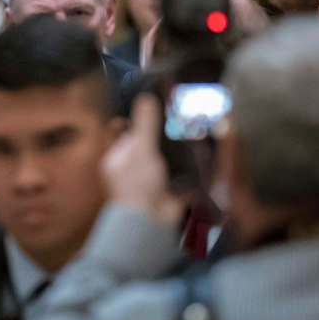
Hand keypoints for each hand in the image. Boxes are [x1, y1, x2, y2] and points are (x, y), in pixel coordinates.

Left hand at [104, 94, 185, 228]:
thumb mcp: (140, 149)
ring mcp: (150, 180)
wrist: (152, 221)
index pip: (123, 133)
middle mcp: (132, 169)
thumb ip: (144, 124)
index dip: (135, 120)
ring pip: (163, 159)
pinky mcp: (169, 191)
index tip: (152, 106)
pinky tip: (200, 153)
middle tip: (178, 115)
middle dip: (160, 134)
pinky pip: (179, 175)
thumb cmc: (137, 185)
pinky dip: (188, 168)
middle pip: (146, 145)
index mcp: (118, 157)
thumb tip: (145, 98)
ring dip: (175, 150)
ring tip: (192, 130)